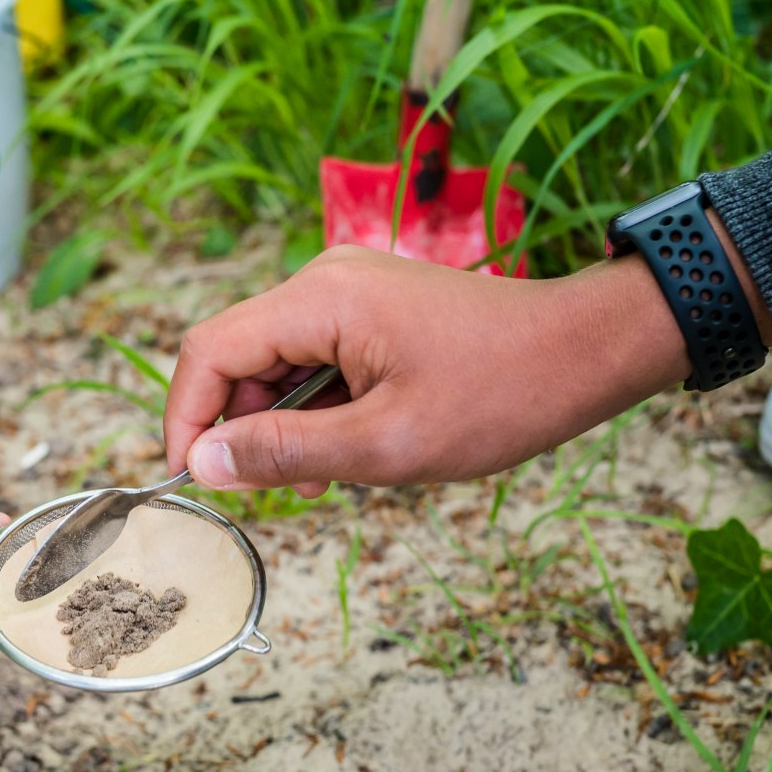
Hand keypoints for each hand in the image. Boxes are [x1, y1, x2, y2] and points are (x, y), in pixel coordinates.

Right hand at [165, 244, 709, 493]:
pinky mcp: (372, 306)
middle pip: (238, 355)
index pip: (209, 351)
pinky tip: (352, 446)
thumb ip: (286, 452)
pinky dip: (316, 407)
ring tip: (326, 475)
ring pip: (276, 361)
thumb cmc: (500, 395)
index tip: (190, 481)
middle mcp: (324, 279)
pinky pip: (315, 357)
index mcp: (319, 299)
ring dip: (282, 423)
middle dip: (239, 427)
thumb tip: (202, 463)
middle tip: (273, 491)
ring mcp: (349, 289)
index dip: (185, 419)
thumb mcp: (386, 444)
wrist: (585, 352)